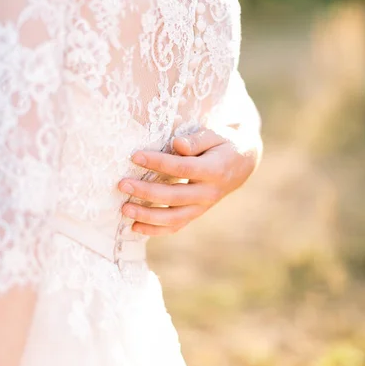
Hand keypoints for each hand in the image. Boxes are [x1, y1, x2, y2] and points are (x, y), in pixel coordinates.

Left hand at [118, 127, 261, 235]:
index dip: (158, 163)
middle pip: (174, 196)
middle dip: (146, 192)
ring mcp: (202, 207)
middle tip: (123, 184)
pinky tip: (134, 227)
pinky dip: (155, 230)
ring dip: (147, 215)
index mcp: (214, 170)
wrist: (241, 164)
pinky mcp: (195, 214)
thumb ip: (197, 140)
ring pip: (173, 218)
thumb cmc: (223, 144)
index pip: (182, 168)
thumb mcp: (215, 135)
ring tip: (124, 209)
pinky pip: (175, 226)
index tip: (135, 156)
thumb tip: (177, 144)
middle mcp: (208, 193)